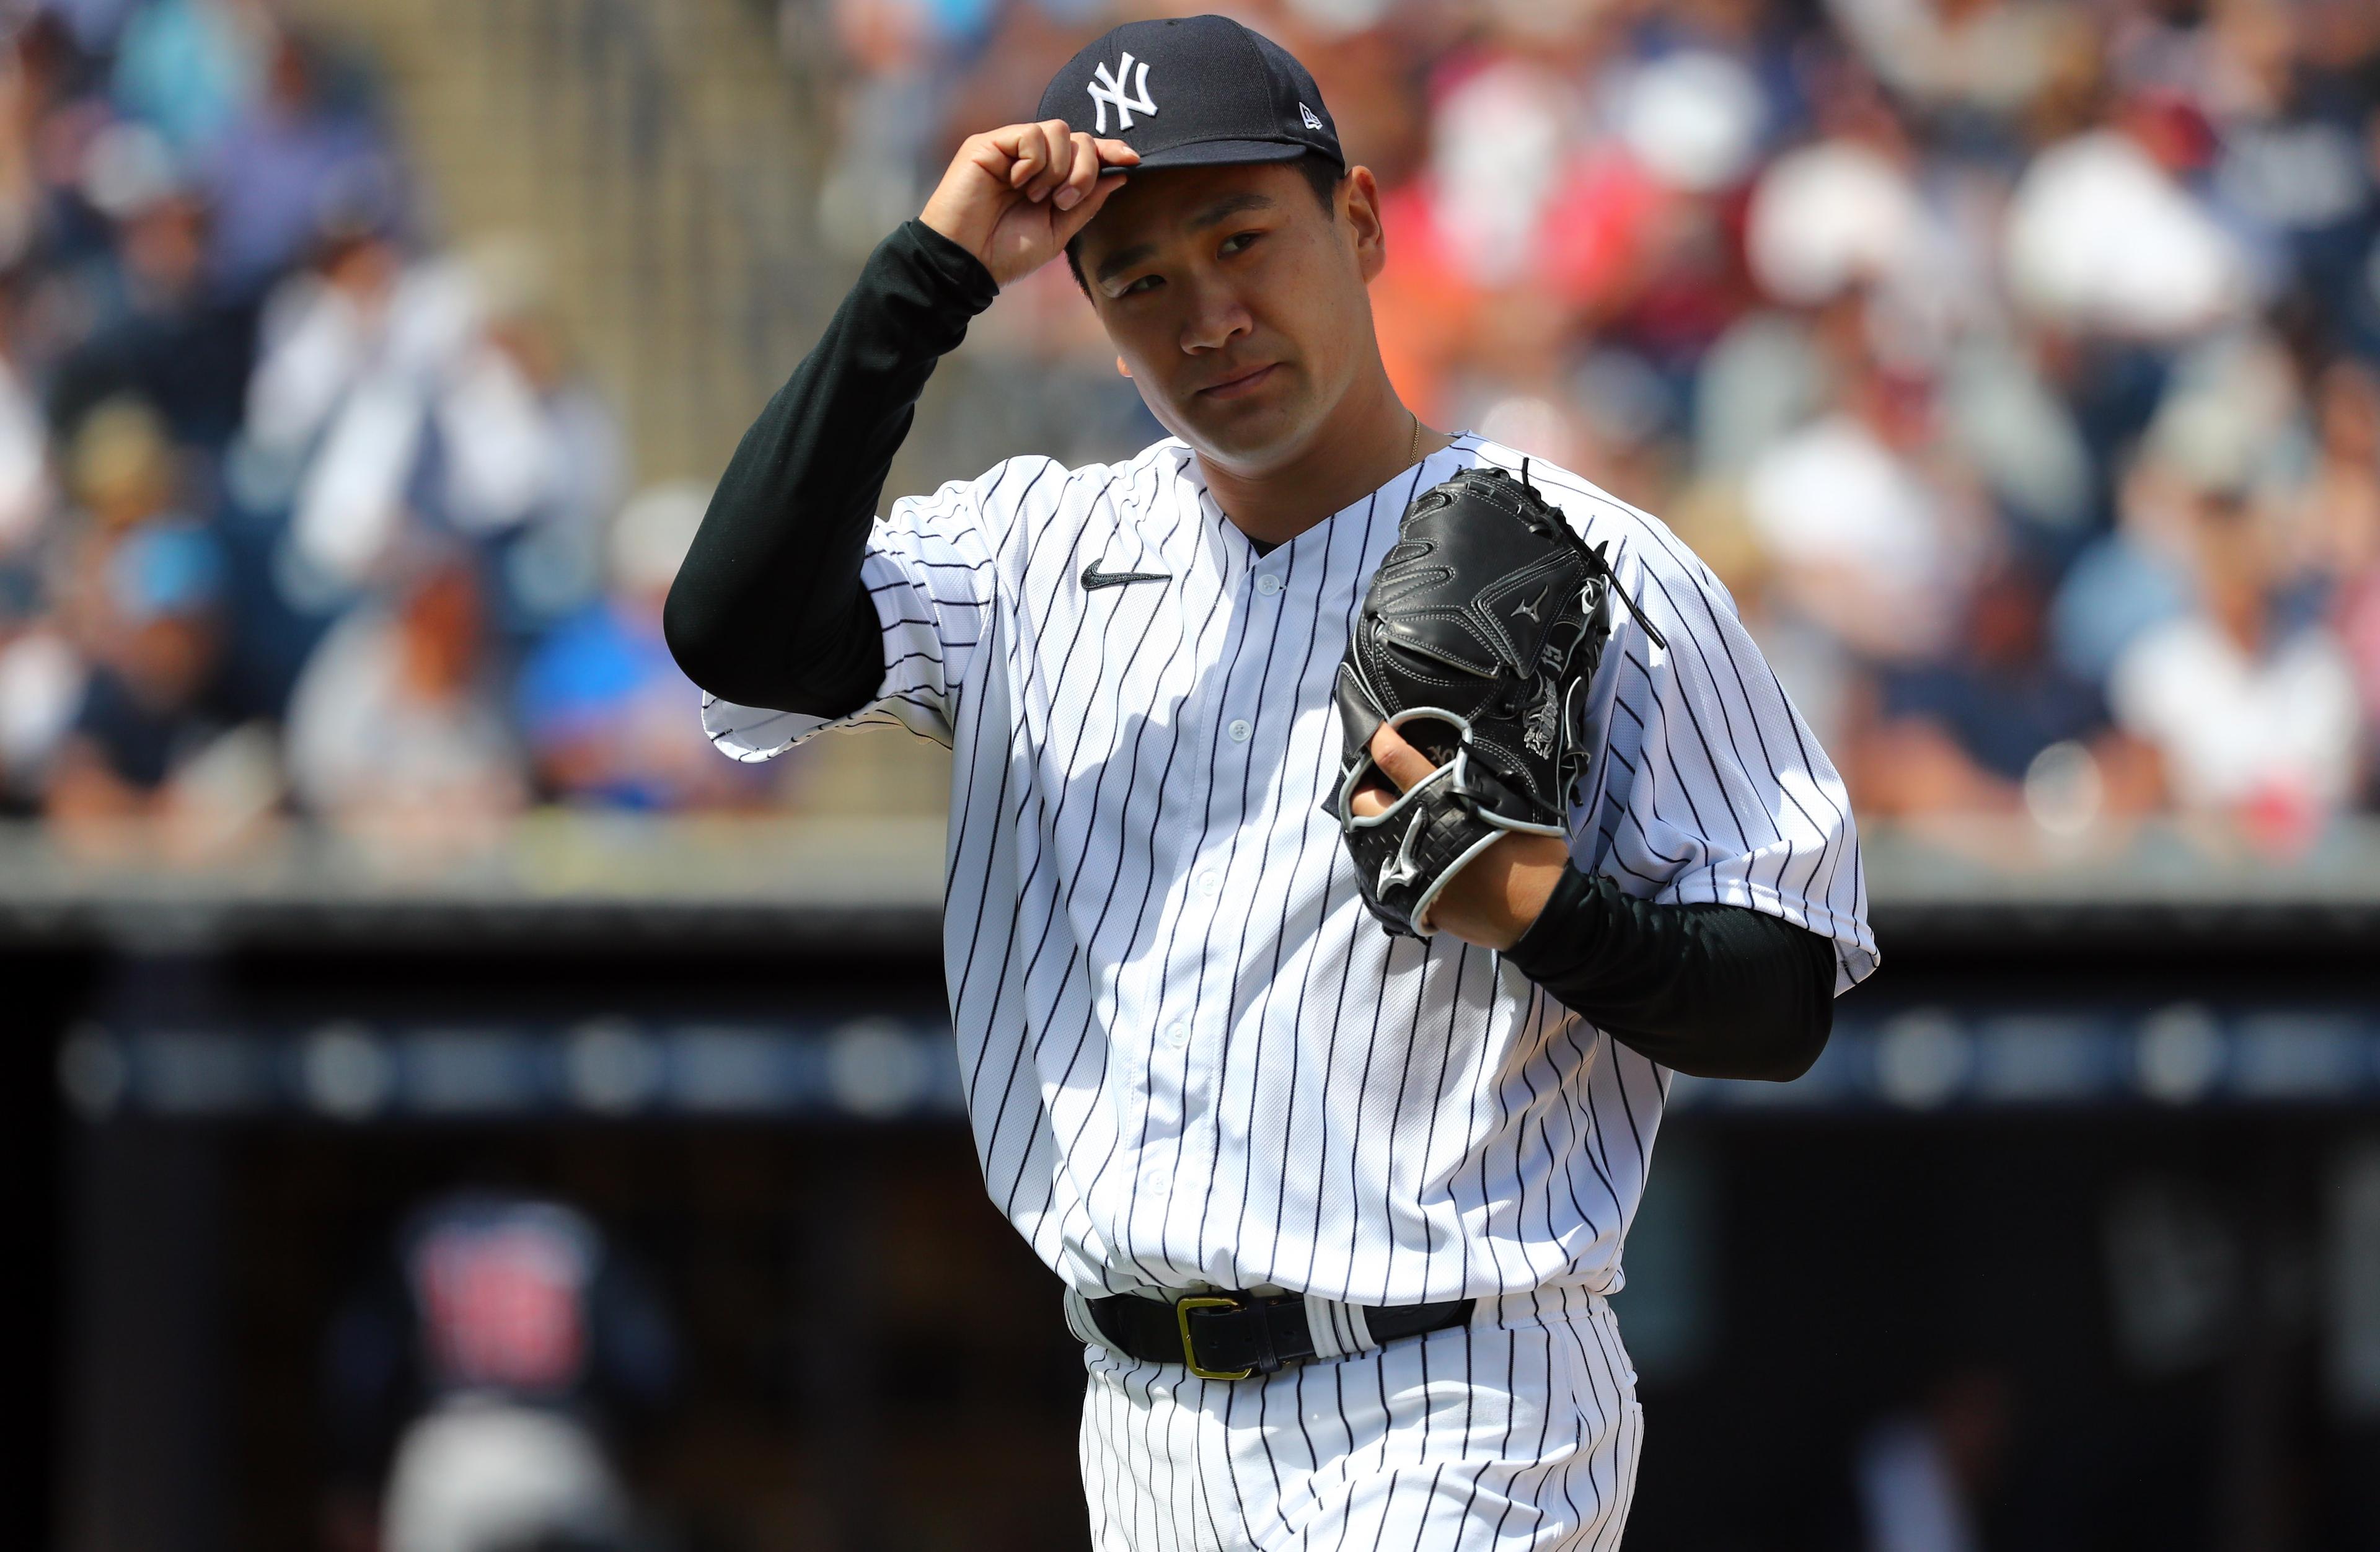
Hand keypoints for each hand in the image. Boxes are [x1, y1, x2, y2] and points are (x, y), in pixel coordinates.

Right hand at [919, 121, 1138, 287]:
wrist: (966, 264)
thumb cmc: (1005, 253)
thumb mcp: (1058, 231)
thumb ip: (1086, 202)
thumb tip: (1119, 175)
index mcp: (1048, 179)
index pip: (1085, 151)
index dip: (1110, 151)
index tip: (1133, 160)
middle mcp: (1030, 159)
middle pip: (1078, 137)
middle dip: (1084, 170)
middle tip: (1063, 201)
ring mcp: (1009, 149)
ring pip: (1058, 130)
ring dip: (1058, 168)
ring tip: (1037, 196)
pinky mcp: (988, 144)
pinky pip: (1031, 134)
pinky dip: (1034, 162)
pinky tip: (1019, 183)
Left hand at [1348, 724, 1570, 949]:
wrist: (1538, 913)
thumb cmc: (1533, 855)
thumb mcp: (1512, 806)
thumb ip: (1478, 784)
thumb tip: (1458, 765)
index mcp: (1445, 802)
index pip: (1400, 763)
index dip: (1382, 743)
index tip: (1377, 734)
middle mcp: (1417, 832)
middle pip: (1366, 803)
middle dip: (1362, 787)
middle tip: (1372, 781)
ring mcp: (1408, 867)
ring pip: (1367, 839)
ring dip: (1371, 824)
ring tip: (1385, 817)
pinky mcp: (1409, 898)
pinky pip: (1382, 872)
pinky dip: (1384, 858)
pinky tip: (1398, 853)